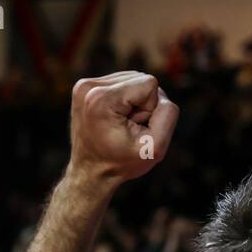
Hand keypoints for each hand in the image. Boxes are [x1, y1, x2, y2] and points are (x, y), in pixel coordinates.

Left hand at [69, 71, 178, 185]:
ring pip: (131, 79)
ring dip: (133, 103)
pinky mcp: (84, 87)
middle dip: (141, 105)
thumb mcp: (155, 147)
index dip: (150, 110)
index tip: (133, 130)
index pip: (149, 84)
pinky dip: (123, 100)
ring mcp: (83, 85)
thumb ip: (167, 115)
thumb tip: (161, 95)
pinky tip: (114, 119)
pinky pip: (120, 83)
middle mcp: (88, 86)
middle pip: (140, 78)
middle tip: (127, 129)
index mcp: (101, 99)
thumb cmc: (122, 163)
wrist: (90, 173)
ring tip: (120, 126)